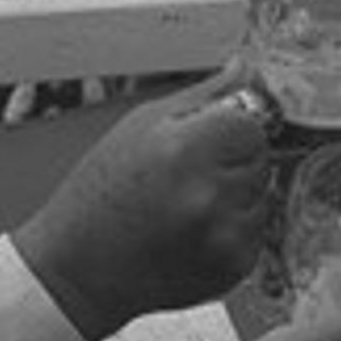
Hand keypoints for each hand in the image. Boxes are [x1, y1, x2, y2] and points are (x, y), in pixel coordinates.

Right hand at [11, 70, 277, 339]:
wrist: (77, 272)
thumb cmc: (98, 197)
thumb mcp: (139, 127)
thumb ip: (203, 96)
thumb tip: (246, 68)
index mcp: (185, 149)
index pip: (252, 121)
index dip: (231, 126)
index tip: (205, 139)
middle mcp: (209, 194)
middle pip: (261, 156)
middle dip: (232, 159)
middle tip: (185, 177)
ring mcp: (224, 235)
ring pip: (262, 194)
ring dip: (236, 196)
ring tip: (184, 207)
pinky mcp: (234, 267)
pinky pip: (256, 231)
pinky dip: (233, 230)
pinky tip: (191, 234)